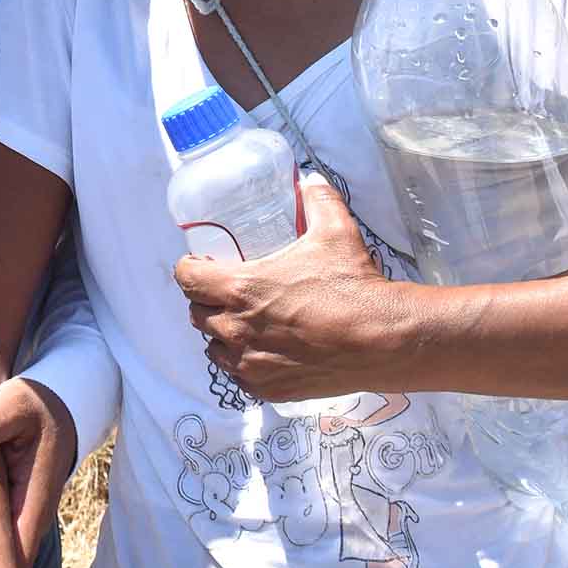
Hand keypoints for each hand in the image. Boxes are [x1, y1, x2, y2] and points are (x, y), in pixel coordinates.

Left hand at [173, 174, 399, 401]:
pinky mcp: (267, 387)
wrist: (380, 339)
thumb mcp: (335, 231)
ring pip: (213, 348)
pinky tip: (261, 351)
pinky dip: (242, 363)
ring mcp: (249, 363)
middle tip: (227, 292)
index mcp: (241, 289)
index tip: (203, 264)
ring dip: (221, 334)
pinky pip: (237, 376)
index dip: (191, 269)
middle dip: (206, 301)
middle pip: (196, 314)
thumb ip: (318, 200)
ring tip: (244, 322)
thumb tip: (310, 180)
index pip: (187, 279)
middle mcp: (236, 329)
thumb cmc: (352, 284)